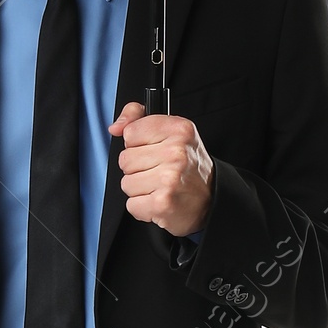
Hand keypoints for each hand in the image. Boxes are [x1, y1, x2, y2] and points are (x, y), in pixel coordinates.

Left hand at [109, 102, 213, 234]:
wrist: (211, 199)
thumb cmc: (188, 166)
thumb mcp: (170, 132)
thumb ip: (139, 119)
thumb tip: (115, 127)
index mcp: (179, 130)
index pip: (130, 132)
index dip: (137, 144)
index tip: (153, 150)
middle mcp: (176, 152)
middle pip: (125, 159)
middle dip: (137, 168)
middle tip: (159, 171)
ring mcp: (169, 179)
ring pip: (126, 183)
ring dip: (139, 189)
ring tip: (159, 187)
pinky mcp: (162, 203)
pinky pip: (131, 204)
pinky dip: (143, 208)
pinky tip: (159, 201)